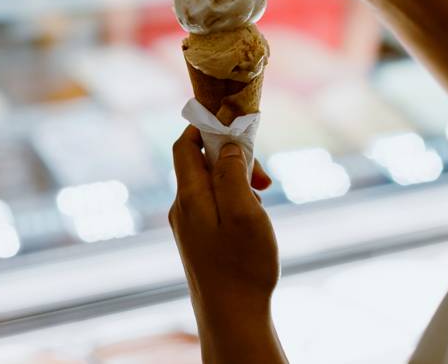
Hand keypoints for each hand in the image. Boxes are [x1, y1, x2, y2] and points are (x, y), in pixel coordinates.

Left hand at [170, 127, 286, 362]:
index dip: (209, 129)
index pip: (185, 144)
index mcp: (190, 196)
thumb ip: (232, 173)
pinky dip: (234, 202)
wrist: (233, 318)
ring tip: (261, 203)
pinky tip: (252, 222)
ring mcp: (189, 226)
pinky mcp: (198, 241)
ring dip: (237, 182)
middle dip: (233, 159)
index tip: (239, 130)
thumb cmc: (243, 266)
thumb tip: (226, 145)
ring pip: (211, 185)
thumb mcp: (244, 212)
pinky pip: (214, 205)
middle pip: (201, 163)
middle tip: (264, 180)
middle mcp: (183, 208)